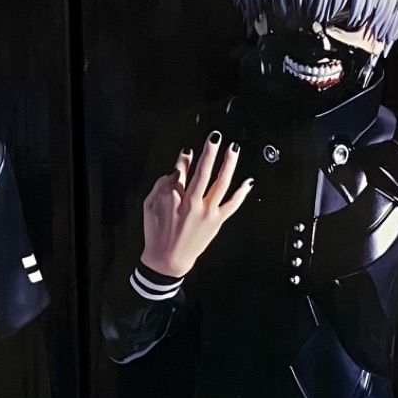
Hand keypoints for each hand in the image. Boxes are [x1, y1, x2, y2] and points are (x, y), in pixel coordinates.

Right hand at [139, 132, 253, 278]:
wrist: (168, 260)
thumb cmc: (157, 234)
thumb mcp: (149, 206)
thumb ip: (161, 185)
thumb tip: (175, 170)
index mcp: (174, 198)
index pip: (182, 170)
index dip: (185, 158)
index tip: (189, 149)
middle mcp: (193, 204)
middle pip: (203, 172)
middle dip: (209, 152)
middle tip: (215, 137)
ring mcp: (207, 213)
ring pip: (221, 184)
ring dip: (228, 164)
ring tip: (233, 149)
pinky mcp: (216, 222)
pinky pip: (232, 205)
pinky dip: (241, 193)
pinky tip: (248, 181)